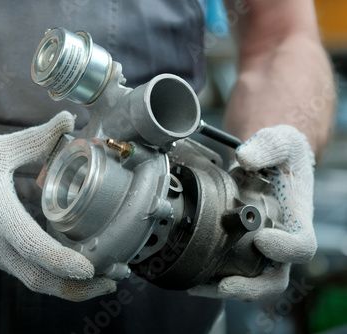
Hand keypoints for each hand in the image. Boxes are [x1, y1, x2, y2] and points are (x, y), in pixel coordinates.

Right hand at [0, 111, 115, 300]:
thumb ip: (37, 138)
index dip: (64, 262)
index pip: (34, 249)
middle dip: (78, 288)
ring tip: (100, 277)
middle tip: (113, 279)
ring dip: (68, 285)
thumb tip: (67, 119)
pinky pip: (25, 271)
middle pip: (40, 280)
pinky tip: (70, 263)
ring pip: (33, 280)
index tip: (92, 268)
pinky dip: (51, 274)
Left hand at [189, 125, 315, 300]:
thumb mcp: (280, 141)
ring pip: (249, 280)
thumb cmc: (280, 154)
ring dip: (225, 288)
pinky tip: (190, 276)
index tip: (262, 240)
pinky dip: (212, 278)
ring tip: (197, 286)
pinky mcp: (241, 248)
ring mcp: (260, 249)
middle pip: (275, 278)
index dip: (286, 249)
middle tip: (224, 284)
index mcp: (296, 220)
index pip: (301, 246)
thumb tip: (244, 158)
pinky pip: (230, 270)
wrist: (267, 162)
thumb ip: (267, 146)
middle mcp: (281, 240)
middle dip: (251, 287)